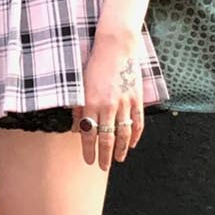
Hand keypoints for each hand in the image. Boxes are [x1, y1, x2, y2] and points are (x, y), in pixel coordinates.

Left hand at [76, 32, 146, 169]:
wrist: (115, 47)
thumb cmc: (94, 65)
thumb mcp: (80, 86)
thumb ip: (78, 109)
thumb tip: (76, 129)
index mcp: (91, 104)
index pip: (89, 135)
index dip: (89, 151)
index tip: (89, 161)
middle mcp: (108, 106)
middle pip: (107, 139)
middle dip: (105, 156)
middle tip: (103, 167)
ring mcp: (124, 103)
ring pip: (124, 134)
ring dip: (121, 150)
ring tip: (118, 160)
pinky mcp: (136, 99)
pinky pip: (138, 122)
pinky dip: (135, 136)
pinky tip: (132, 144)